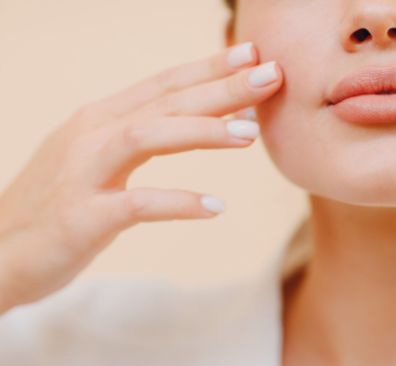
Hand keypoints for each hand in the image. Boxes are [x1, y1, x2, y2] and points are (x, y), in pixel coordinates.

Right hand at [0, 42, 282, 312]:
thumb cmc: (57, 206)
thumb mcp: (99, 159)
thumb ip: (144, 135)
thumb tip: (207, 119)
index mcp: (100, 119)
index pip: (164, 84)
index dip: (209, 67)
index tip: (254, 53)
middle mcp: (91, 135)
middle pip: (166, 102)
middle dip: (222, 87)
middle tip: (271, 75)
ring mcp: (83, 173)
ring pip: (148, 136)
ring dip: (202, 131)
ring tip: (251, 135)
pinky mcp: (82, 217)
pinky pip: (137, 204)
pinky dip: (178, 202)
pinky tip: (217, 207)